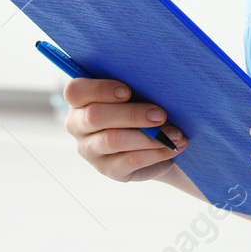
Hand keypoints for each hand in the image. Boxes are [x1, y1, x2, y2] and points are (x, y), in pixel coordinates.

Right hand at [63, 77, 187, 182]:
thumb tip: (153, 81)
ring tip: (175, 133)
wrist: (152, 140)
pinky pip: (130, 160)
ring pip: (113, 140)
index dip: (99, 89)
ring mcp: (90, 150)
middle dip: (131, 114)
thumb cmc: (140, 104)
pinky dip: (155, 152)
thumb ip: (134, 84)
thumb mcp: (134, 92)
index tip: (128, 91)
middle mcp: (77, 125)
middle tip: (161, 114)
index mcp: (79, 100)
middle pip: (95, 116)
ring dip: (148, 136)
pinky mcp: (108, 169)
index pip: (75, 91)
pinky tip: (172, 147)